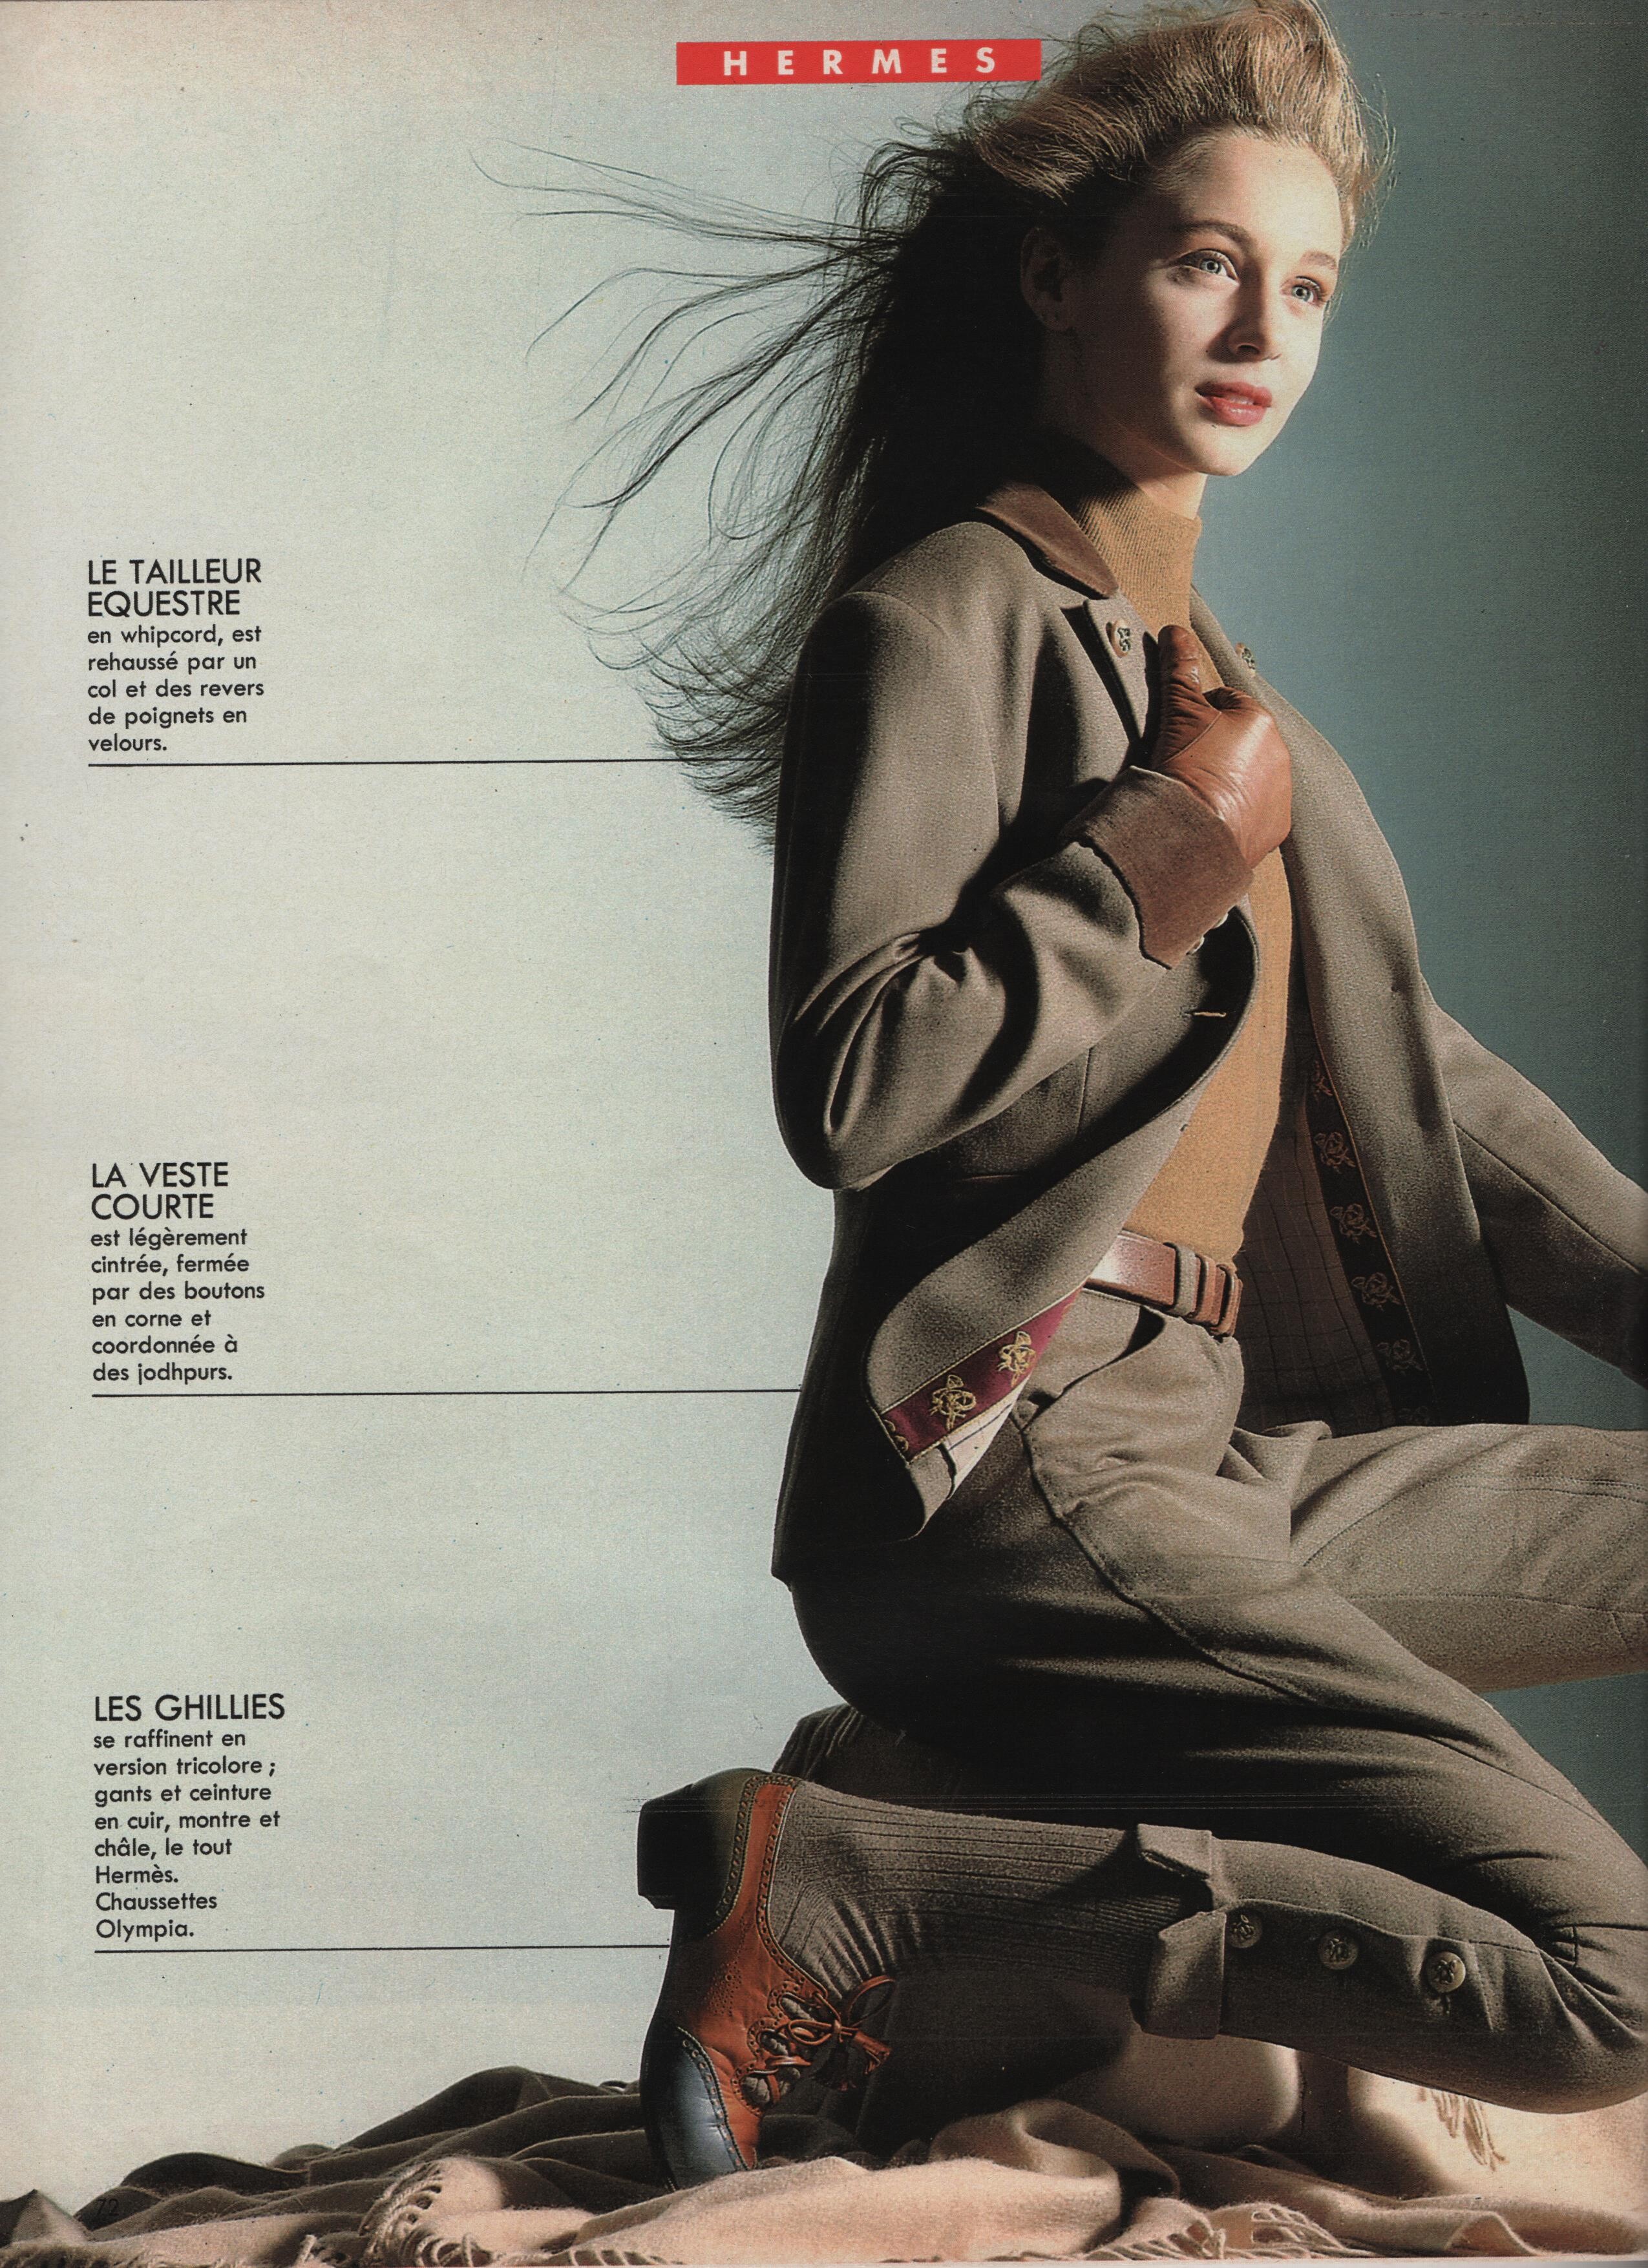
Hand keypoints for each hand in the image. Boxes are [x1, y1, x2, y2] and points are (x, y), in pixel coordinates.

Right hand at [1147, 625, 1290, 867]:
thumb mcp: (1178, 710)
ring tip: (1197, 792)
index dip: (1196, 713)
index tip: (1178, 733)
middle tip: (1185, 763)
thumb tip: (1176, 632)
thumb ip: (1179, 669)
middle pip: (1240, 741)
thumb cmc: (1186, 767)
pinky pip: (1256, 812)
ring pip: (1251, 776)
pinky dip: (1237, 812)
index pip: (1225, 702)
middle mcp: (1280, 754)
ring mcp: (1281, 793)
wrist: (1191, 833)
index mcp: (1260, 721)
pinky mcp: (1275, 828)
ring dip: (1229, 780)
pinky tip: (1212, 816)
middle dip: (1217, 747)